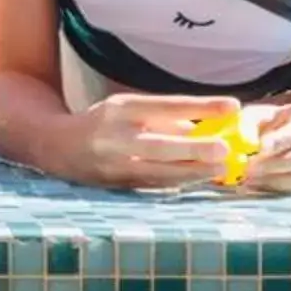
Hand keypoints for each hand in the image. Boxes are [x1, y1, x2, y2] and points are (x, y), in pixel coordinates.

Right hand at [67, 92, 242, 190]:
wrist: (57, 147)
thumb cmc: (103, 123)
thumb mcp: (127, 108)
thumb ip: (163, 118)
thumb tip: (199, 129)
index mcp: (122, 108)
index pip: (167, 105)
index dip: (201, 106)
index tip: (232, 106)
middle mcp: (118, 136)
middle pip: (162, 144)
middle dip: (196, 149)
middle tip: (226, 149)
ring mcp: (118, 164)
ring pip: (162, 171)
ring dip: (195, 171)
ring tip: (223, 169)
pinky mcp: (120, 184)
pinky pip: (156, 184)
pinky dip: (180, 182)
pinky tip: (202, 179)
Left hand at [237, 99, 290, 193]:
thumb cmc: (275, 122)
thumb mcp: (261, 113)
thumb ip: (250, 124)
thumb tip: (243, 140)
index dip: (280, 141)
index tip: (259, 148)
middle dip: (275, 164)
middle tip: (248, 167)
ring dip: (276, 179)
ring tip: (250, 178)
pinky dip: (279, 188)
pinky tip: (259, 186)